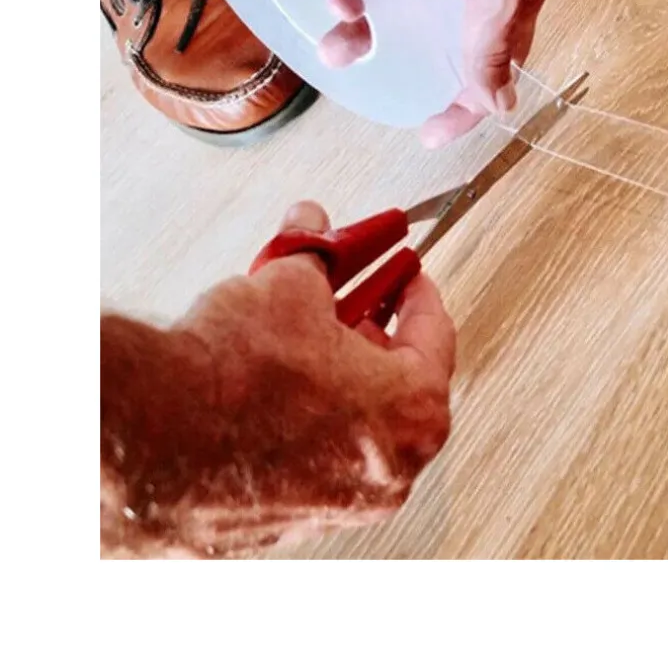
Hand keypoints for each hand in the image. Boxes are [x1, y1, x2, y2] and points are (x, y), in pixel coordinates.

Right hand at [100, 201, 455, 557]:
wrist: (149, 440)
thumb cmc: (229, 380)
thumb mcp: (288, 287)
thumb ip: (314, 256)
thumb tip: (311, 230)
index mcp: (413, 413)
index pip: (436, 336)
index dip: (417, 292)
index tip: (409, 277)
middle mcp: (386, 471)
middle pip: (399, 385)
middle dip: (374, 334)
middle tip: (357, 302)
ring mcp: (338, 504)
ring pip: (356, 425)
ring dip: (338, 377)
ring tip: (303, 338)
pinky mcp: (287, 519)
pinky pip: (314, 458)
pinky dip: (304, 421)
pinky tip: (273, 386)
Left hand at [319, 0, 556, 147]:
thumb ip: (494, 47)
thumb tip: (499, 103)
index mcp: (512, 0)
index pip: (492, 68)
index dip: (465, 106)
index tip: (432, 133)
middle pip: (439, 43)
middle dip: (407, 67)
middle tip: (376, 84)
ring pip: (398, 12)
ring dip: (367, 33)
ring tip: (337, 45)